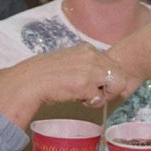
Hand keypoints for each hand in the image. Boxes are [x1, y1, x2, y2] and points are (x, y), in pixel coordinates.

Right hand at [0, 43, 128, 127]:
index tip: (96, 85)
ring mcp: (90, 69)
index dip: (107, 78)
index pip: (112, 64)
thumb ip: (86, 65)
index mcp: (87, 49)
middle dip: (110, 87)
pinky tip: (78, 98)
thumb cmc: (47, 73)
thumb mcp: (70, 61)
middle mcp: (92, 56)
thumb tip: (101, 78)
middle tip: (93, 94)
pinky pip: (100, 98)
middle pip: (120, 75)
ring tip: (85, 96)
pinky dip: (91, 102)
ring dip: (103, 95)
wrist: (31, 81)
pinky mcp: (86, 84)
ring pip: (116, 86)